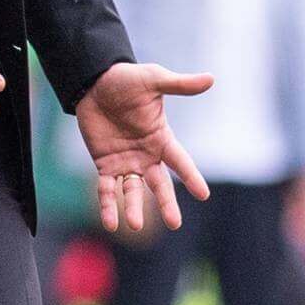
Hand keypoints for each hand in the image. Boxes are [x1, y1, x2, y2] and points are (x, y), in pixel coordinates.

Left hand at [79, 61, 213, 232]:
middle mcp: (147, 155)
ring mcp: (126, 162)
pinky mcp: (105, 165)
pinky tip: (111, 223)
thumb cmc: (127, 80)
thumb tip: (211, 79)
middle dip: (167, 203)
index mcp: (161, 138)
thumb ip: (180, 85)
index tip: (203, 194)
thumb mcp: (154, 80)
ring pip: (133, 191)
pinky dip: (108, 205)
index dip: (191, 177)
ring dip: (134, 208)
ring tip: (134, 226)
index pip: (180, 161)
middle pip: (159, 184)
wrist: (94, 82)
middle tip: (175, 224)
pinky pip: (107, 189)